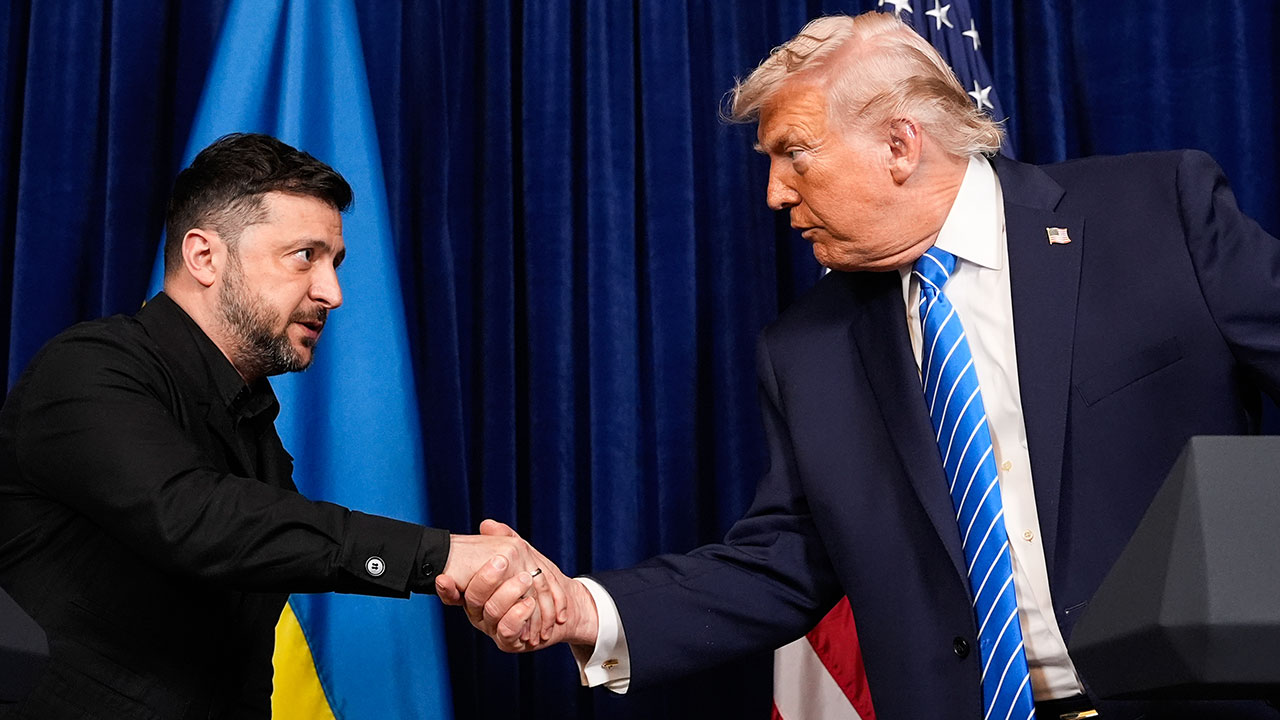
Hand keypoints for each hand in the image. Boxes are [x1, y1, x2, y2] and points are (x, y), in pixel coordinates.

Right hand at [451, 521, 599, 652]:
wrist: (559, 606)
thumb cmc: (532, 579)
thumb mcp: (518, 556)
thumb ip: (503, 541)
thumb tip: (487, 525)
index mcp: (473, 593)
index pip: (452, 591)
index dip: (446, 588)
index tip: (444, 577)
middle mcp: (479, 612)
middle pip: (474, 598)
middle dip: (486, 579)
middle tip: (502, 560)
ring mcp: (493, 627)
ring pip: (492, 611)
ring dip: (508, 593)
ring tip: (524, 578)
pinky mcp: (509, 640)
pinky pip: (509, 629)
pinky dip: (518, 615)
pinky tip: (528, 603)